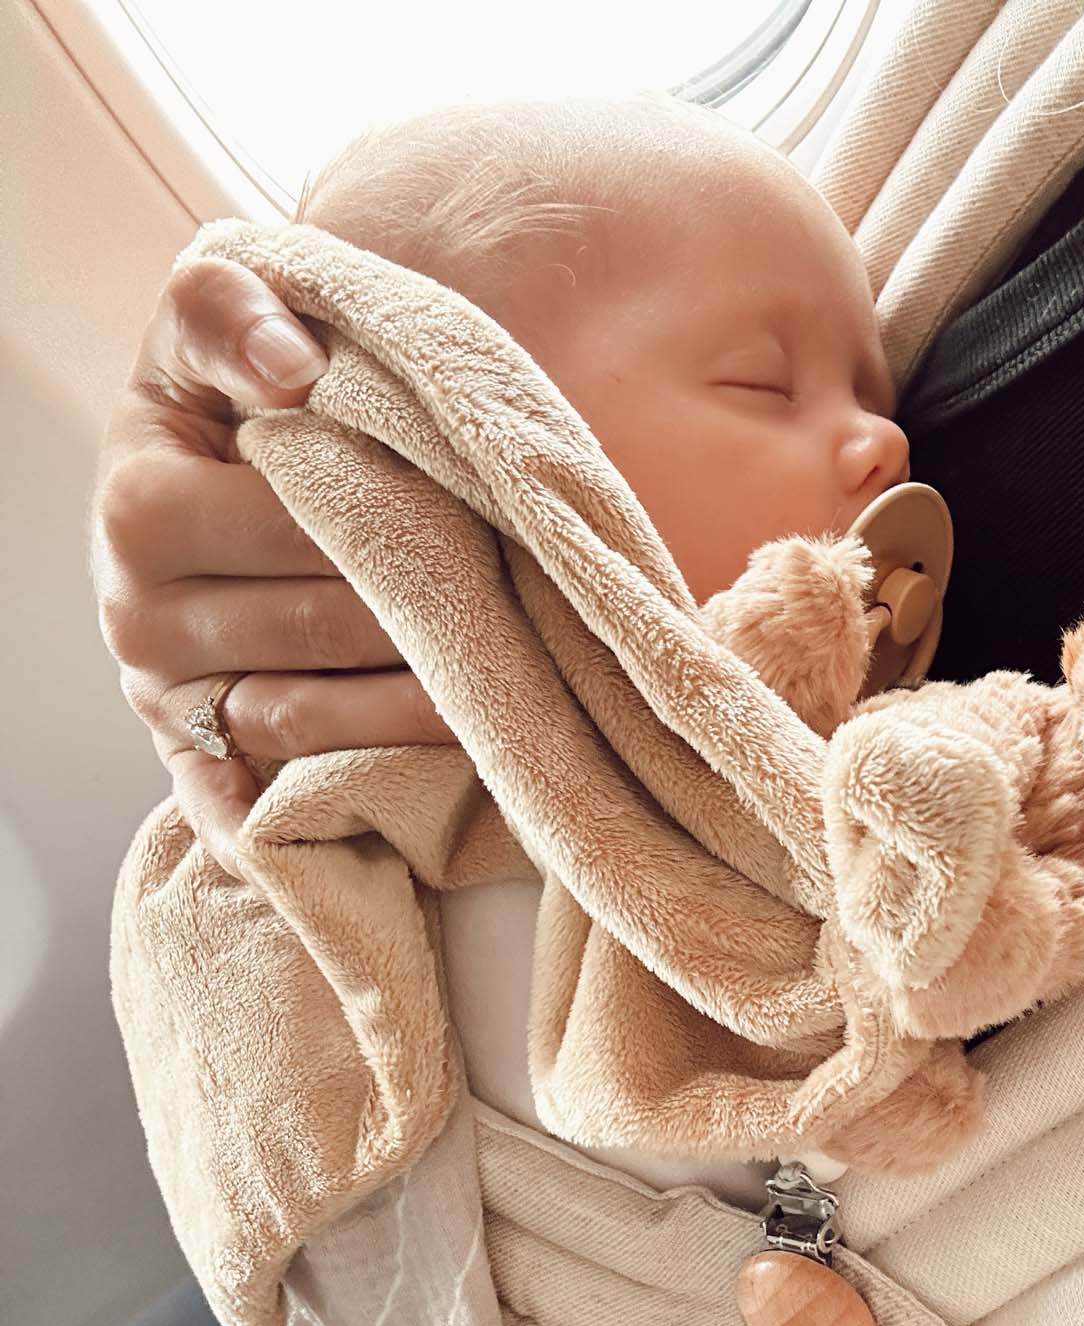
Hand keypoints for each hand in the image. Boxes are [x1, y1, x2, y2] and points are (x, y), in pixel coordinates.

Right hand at [93, 256, 456, 876]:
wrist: (189, 470)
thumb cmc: (223, 397)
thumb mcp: (212, 323)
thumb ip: (235, 311)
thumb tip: (293, 367)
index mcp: (139, 511)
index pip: (303, 526)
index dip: (403, 511)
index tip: (481, 504)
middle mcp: (138, 621)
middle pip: (325, 627)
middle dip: (432, 605)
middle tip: (526, 597)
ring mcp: (168, 702)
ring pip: (316, 721)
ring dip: (421, 706)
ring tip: (513, 683)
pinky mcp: (193, 762)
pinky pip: (250, 809)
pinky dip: (304, 828)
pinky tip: (377, 838)